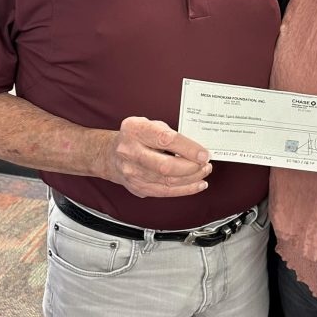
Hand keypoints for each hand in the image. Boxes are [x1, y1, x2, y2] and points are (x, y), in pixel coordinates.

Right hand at [97, 116, 211, 198]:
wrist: (111, 154)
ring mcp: (132, 172)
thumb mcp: (150, 124)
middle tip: (205, 164)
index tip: (204, 154)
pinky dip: (184, 189)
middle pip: (166, 166)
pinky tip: (196, 184)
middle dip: (191, 167)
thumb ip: (170, 133)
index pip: (165, 140)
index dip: (188, 148)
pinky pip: (165, 192)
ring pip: (167, 181)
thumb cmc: (136, 137)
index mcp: (135, 130)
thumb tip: (195, 147)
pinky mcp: (137, 187)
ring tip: (204, 172)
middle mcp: (130, 151)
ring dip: (191, 178)